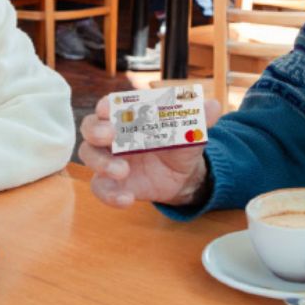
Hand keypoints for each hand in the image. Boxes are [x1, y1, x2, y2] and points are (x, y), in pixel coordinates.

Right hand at [77, 95, 220, 207]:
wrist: (183, 175)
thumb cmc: (180, 144)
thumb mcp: (192, 131)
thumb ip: (200, 118)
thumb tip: (214, 107)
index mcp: (131, 115)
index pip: (110, 105)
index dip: (106, 105)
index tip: (108, 109)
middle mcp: (115, 135)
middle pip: (90, 127)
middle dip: (95, 130)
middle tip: (110, 136)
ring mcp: (110, 158)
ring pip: (89, 156)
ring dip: (101, 163)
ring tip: (122, 171)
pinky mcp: (112, 183)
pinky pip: (100, 188)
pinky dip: (109, 195)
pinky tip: (126, 199)